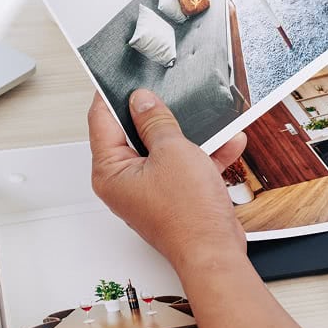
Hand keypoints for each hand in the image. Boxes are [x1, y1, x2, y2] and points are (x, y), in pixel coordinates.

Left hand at [89, 89, 248, 273]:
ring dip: (189, 134)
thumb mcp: (172, 151)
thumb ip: (156, 120)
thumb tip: (142, 101)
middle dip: (158, 113)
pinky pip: (183, 165)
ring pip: (164, 148)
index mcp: (110, 170)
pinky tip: (226, 143)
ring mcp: (148, 188)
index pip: (101, 120)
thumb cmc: (187, 215)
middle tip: (170, 93)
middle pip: (134, 133)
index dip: (113, 95)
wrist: (215, 252)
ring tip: (208, 120)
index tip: (124, 75)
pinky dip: (203, 155)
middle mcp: (124, 181)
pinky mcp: (171, 195)